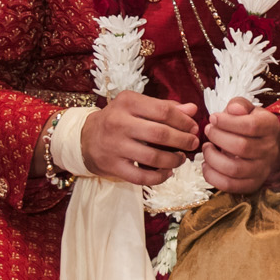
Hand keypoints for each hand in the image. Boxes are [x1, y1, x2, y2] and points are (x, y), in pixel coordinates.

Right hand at [81, 91, 200, 186]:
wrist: (86, 138)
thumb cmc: (118, 118)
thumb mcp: (137, 106)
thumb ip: (164, 107)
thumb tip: (192, 109)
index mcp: (127, 102)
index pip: (163, 111)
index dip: (183, 121)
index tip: (193, 127)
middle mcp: (119, 122)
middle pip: (160, 134)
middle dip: (183, 140)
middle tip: (193, 143)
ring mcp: (115, 146)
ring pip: (153, 157)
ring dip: (174, 160)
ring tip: (182, 158)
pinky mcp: (112, 166)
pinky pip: (141, 176)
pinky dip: (159, 177)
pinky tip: (168, 172)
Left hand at [203, 98, 279, 194]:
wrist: (265, 146)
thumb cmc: (251, 124)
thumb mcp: (248, 109)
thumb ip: (239, 105)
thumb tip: (232, 110)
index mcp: (270, 127)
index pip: (251, 126)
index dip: (228, 122)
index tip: (213, 118)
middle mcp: (270, 150)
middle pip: (242, 147)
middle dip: (218, 137)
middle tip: (208, 131)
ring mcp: (262, 169)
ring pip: (235, 169)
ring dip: (213, 158)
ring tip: (206, 148)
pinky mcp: (252, 184)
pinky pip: (230, 185)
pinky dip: (212, 176)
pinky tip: (207, 164)